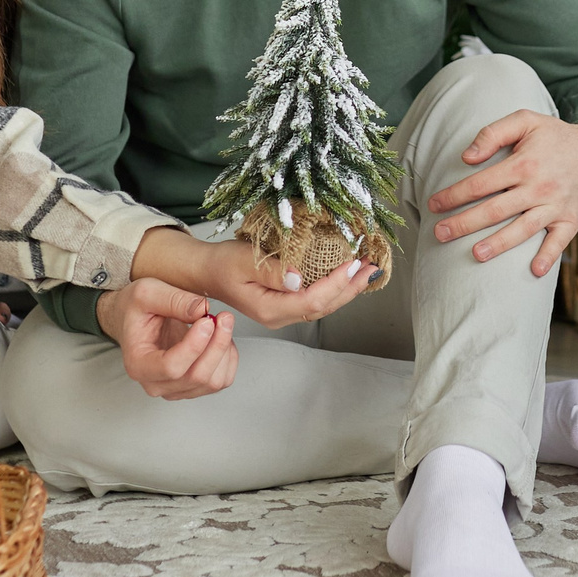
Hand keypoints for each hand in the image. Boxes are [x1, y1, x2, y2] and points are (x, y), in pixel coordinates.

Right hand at [96, 278, 238, 398]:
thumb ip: (174, 300)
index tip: (207, 321)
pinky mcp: (194, 386)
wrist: (134, 318)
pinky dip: (229, 358)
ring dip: (224, 350)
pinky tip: (222, 337)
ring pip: (213, 381)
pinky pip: (222, 380)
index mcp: (139, 364)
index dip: (194, 346)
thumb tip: (202, 310)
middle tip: (223, 316)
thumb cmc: (135, 309)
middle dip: (217, 345)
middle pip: (196, 376)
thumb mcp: (147, 293)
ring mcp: (176, 389)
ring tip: (222, 323)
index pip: (171, 367)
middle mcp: (156, 384)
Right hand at [132, 228, 378, 329]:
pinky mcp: (285, 304)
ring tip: (367, 271)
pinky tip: (347, 277)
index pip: (311, 300)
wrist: (205, 274)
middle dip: (350, 288)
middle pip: (323, 307)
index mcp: (269, 309)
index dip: (335, 284)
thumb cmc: (220, 264)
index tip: (353, 264)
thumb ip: (270, 270)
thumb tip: (299, 278)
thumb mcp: (241, 261)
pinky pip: (315, 300)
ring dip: (347, 289)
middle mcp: (279, 316)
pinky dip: (335, 288)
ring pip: (322, 305)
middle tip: (372, 267)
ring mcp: (283, 313)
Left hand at [427, 112, 577, 278]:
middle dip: (464, 223)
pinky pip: (559, 242)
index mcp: (524, 164)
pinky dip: (548, 256)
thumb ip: (493, 133)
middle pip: (495, 210)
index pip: (481, 183)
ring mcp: (555, 206)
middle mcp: (539, 188)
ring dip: (499, 243)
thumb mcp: (526, 121)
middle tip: (439, 234)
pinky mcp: (571, 221)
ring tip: (476, 254)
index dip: (454, 195)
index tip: (434, 205)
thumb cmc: (556, 137)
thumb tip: (467, 157)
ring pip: (523, 229)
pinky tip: (533, 270)